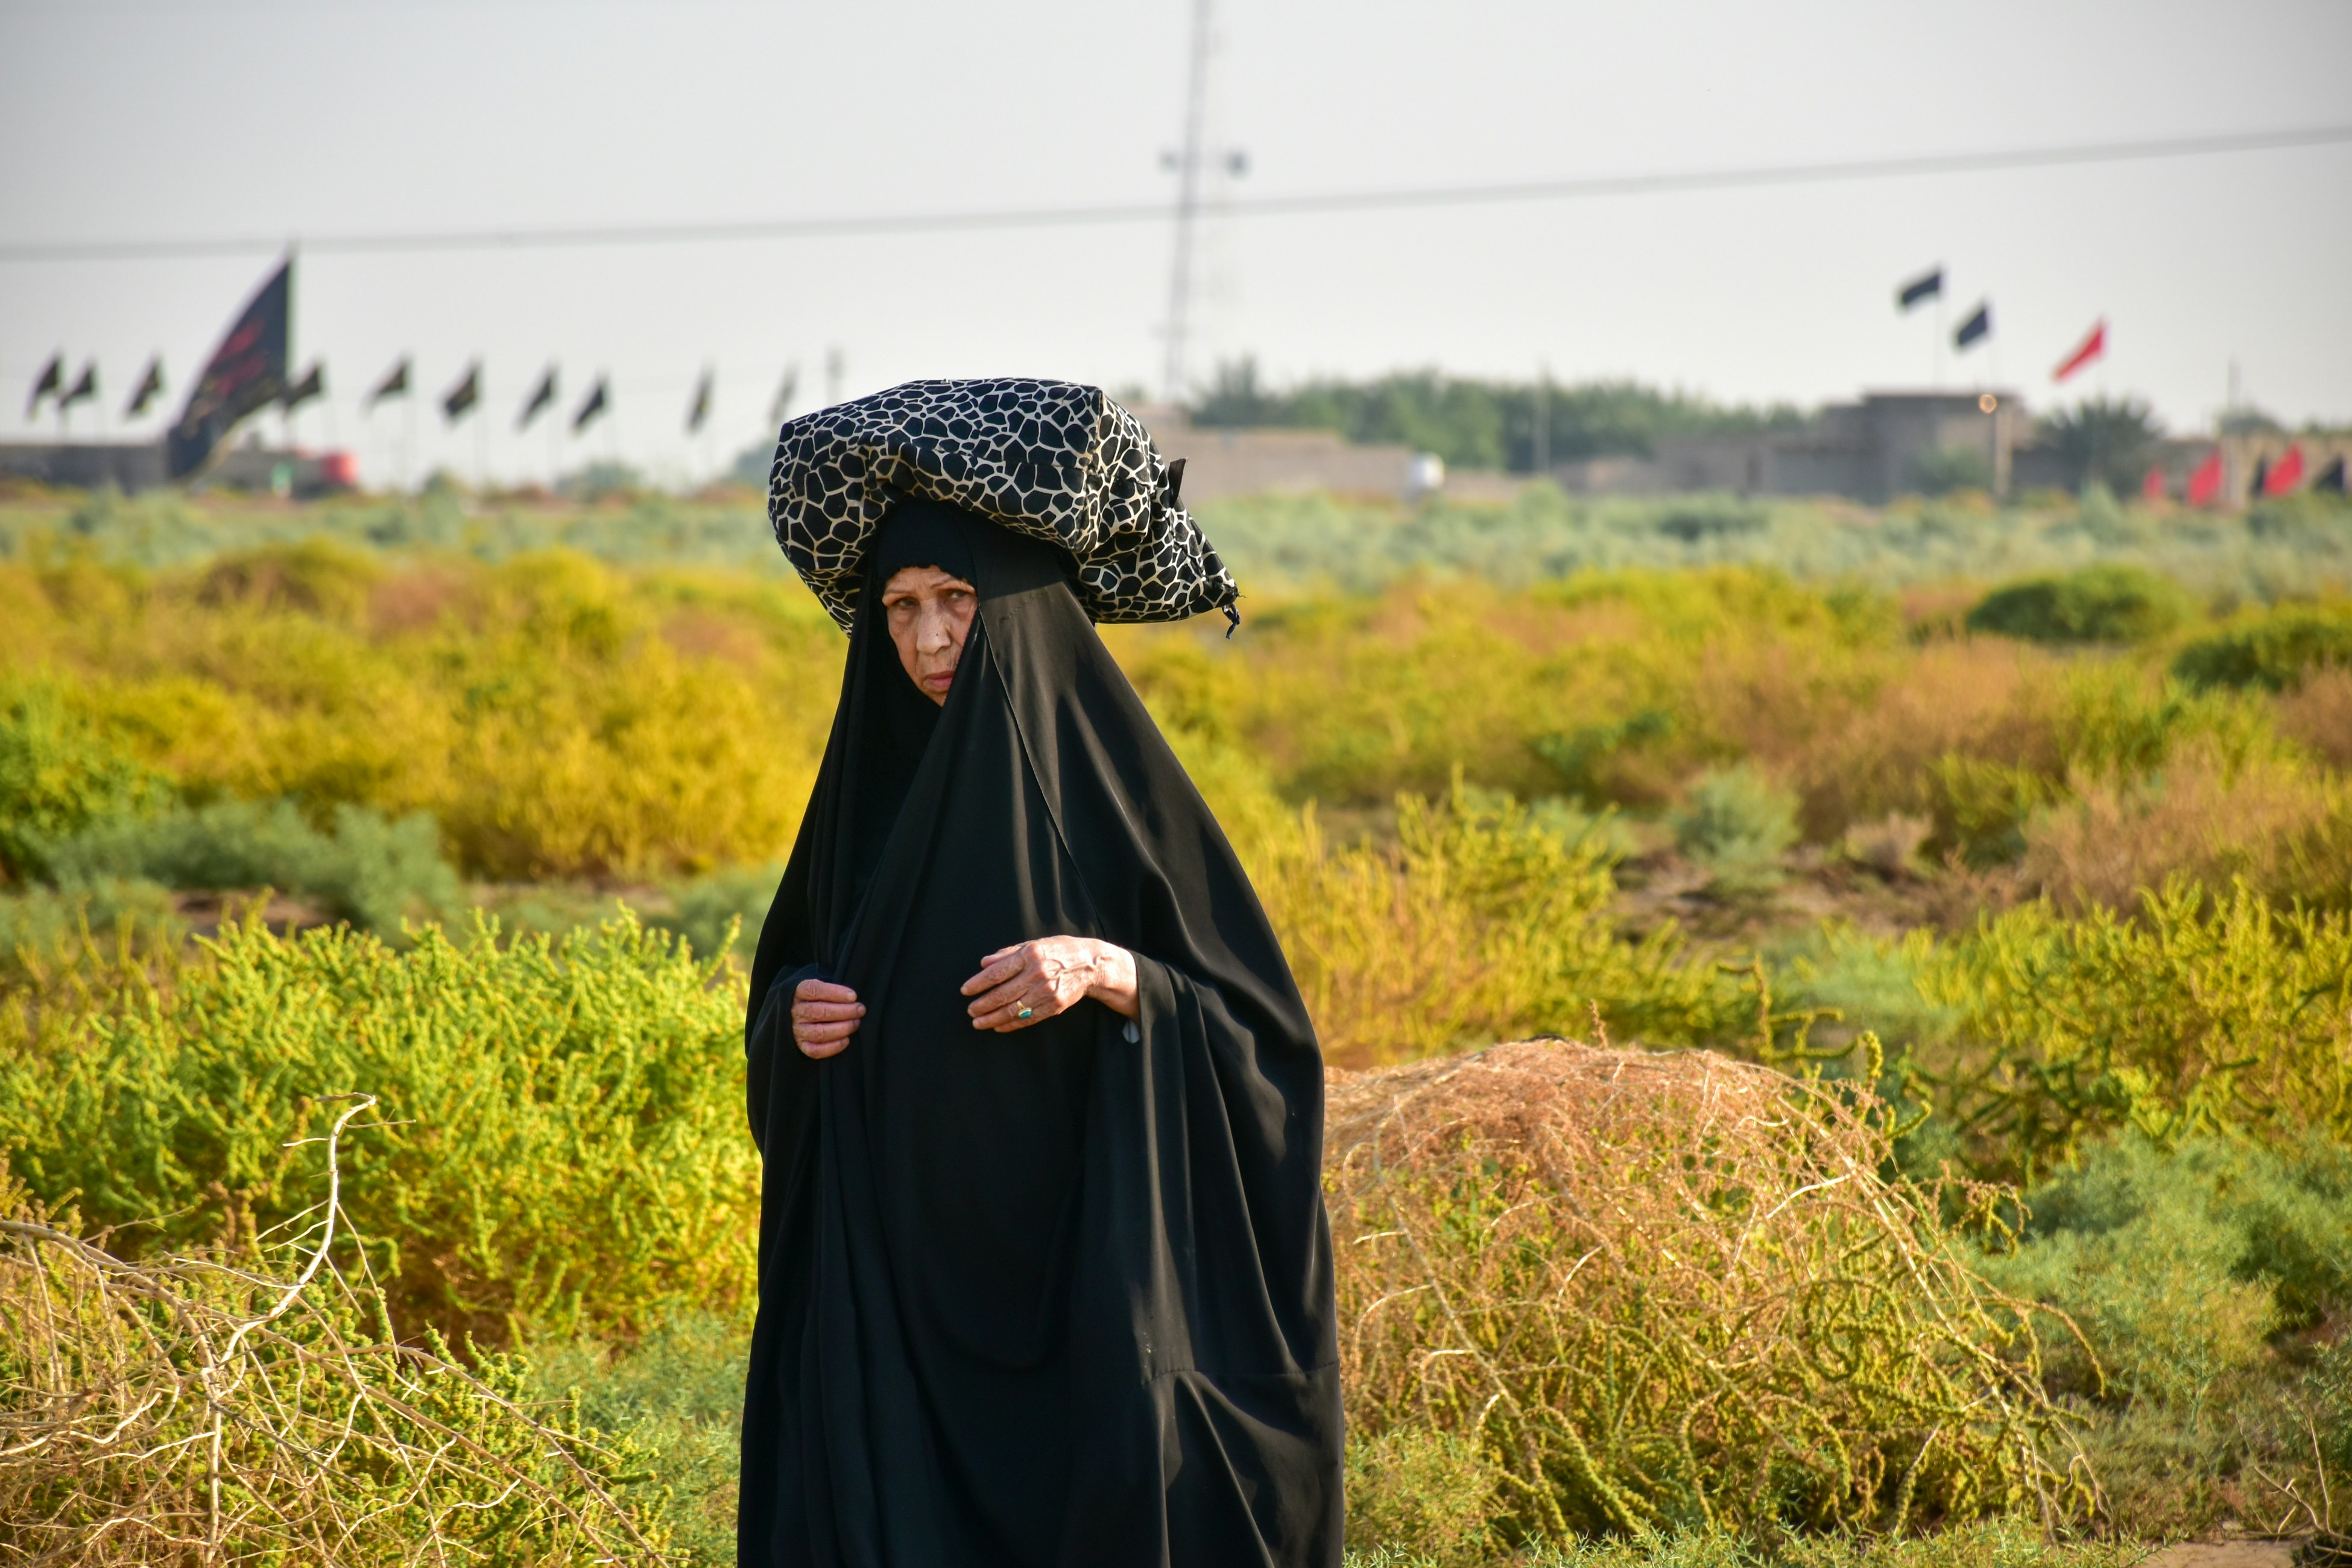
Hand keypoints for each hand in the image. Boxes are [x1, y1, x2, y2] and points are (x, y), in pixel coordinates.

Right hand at [792, 978, 863, 1058]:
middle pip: (819, 1012)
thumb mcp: (821, 987)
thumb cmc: (818, 998)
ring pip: (819, 1032)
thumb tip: (853, 999)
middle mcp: (796, 1012)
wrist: (800, 1013)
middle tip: (860, 1010)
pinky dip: (833, 1046)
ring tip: (855, 1023)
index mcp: (799, 992)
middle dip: (844, 1012)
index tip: (853, 997)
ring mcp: (797, 1030)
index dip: (835, 993)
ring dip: (842, 1028)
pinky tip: (846, 1040)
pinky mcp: (802, 1045)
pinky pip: (816, 1050)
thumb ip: (833, 990)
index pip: (814, 991)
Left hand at [961, 936, 1137, 1032]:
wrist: (1090, 964)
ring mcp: (1046, 992)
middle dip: (982, 1004)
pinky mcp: (1054, 1006)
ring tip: (978, 1023)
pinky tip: (999, 1026)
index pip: (997, 972)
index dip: (978, 983)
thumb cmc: (1058, 950)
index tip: (966, 990)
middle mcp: (1037, 974)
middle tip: (970, 1010)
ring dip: (992, 1018)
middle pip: (1002, 994)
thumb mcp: (1033, 944)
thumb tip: (984, 963)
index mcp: (1029, 955)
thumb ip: (1007, 954)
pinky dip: (1011, 1024)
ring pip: (1013, 1010)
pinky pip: (1028, 1018)